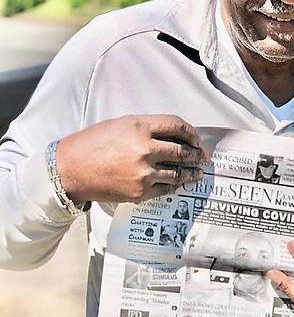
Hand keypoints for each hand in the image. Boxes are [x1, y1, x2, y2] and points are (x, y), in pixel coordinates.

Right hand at [56, 114, 209, 203]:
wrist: (69, 170)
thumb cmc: (92, 144)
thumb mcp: (120, 125)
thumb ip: (147, 128)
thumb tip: (173, 136)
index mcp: (139, 127)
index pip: (177, 125)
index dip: (191, 132)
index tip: (195, 138)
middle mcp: (144, 149)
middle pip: (182, 151)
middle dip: (196, 154)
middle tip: (201, 157)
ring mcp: (143, 172)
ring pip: (178, 173)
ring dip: (191, 173)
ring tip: (197, 173)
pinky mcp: (139, 191)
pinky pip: (165, 188)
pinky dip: (175, 185)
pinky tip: (179, 183)